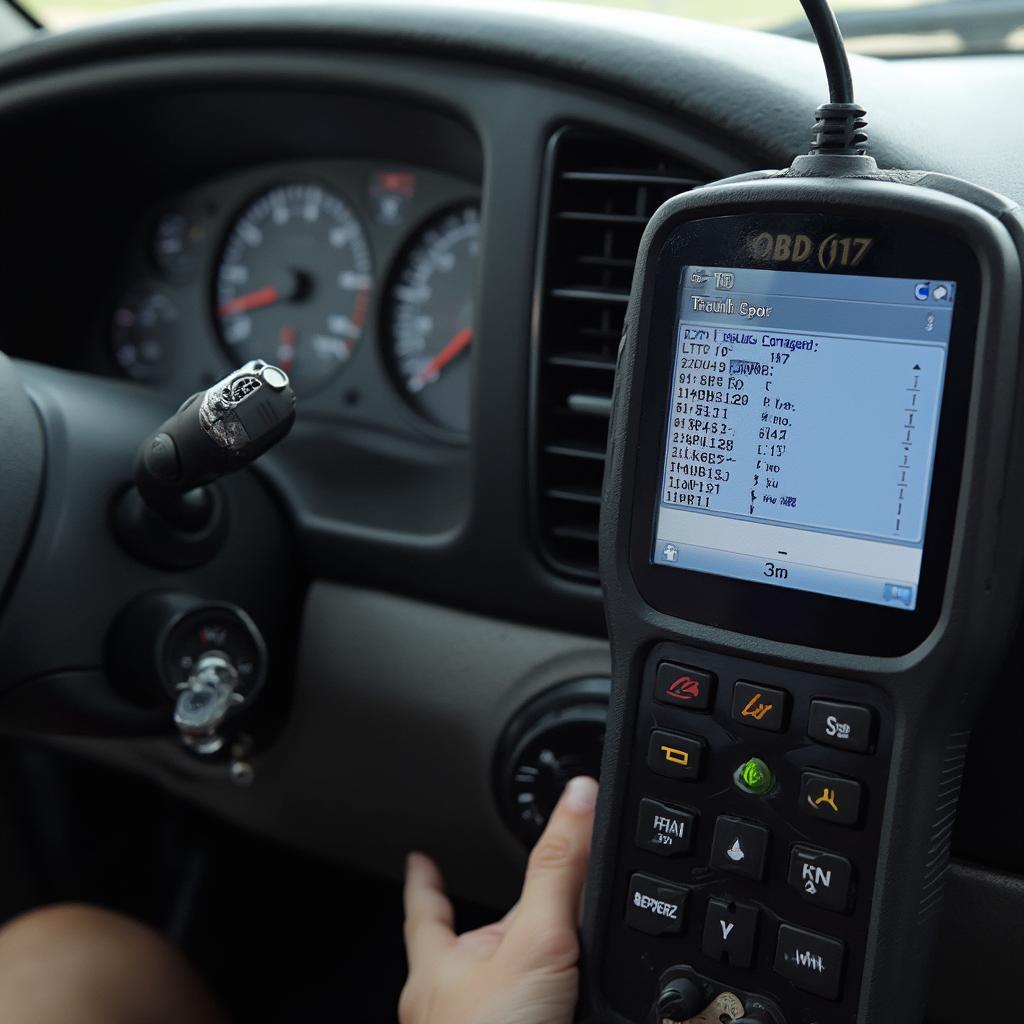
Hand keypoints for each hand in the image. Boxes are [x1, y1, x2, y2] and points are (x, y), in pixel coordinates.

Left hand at [400, 775, 598, 1023]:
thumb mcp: (534, 942)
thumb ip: (557, 871)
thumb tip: (578, 797)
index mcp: (442, 965)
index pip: (425, 905)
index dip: (424, 878)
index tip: (418, 856)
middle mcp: (456, 1001)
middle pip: (482, 942)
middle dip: (511, 920)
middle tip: (538, 902)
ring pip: (512, 983)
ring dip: (539, 967)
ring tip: (566, 962)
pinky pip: (537, 1013)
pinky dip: (558, 1002)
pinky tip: (575, 1006)